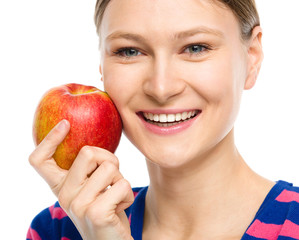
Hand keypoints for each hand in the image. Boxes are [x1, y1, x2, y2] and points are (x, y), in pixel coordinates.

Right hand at [29, 120, 133, 239]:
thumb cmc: (105, 209)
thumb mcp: (91, 187)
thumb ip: (88, 168)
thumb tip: (98, 140)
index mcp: (60, 187)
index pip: (40, 161)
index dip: (49, 140)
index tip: (65, 123)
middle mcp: (64, 195)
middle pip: (88, 152)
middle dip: (109, 159)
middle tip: (112, 176)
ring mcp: (78, 205)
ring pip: (110, 167)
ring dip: (120, 179)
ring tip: (114, 197)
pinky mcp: (96, 213)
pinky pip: (122, 185)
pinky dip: (128, 195)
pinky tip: (119, 208)